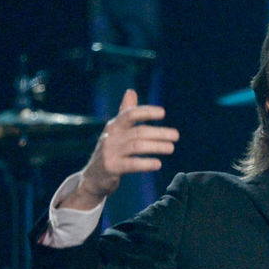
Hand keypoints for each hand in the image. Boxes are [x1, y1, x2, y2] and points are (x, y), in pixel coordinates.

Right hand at [59, 89, 178, 209]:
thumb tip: (131, 91)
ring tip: (171, 148)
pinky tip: (158, 164)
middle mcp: (110, 137)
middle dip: (159, 132)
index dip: (146, 112)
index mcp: (113, 126)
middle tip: (176, 135)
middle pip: (138, 131)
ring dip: (157, 146)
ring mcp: (109, 152)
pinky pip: (132, 164)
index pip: (130, 113)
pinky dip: (146, 163)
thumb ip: (125, 113)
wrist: (92, 178)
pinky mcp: (111, 167)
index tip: (163, 113)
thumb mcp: (115, 132)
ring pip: (137, 146)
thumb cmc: (109, 152)